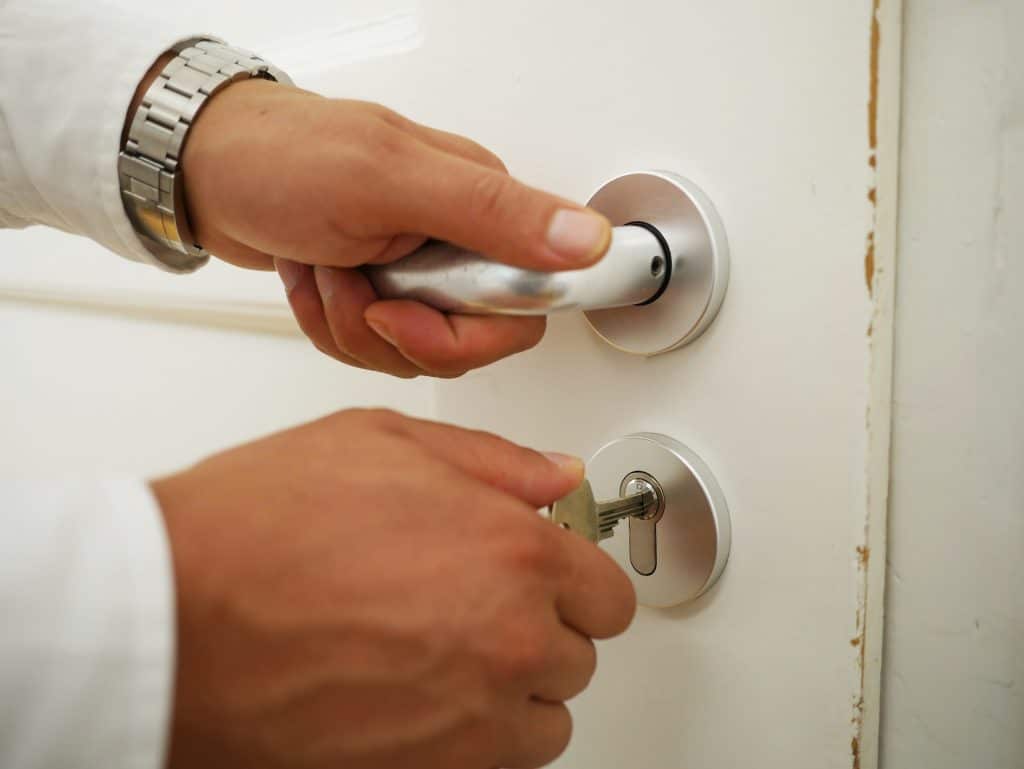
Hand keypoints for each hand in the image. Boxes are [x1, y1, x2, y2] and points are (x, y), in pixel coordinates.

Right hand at [152, 409, 635, 768]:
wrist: (171, 616)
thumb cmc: (260, 525)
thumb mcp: (383, 442)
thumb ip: (491, 461)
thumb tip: (556, 476)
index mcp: (516, 551)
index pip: (608, 594)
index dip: (575, 581)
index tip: (549, 578)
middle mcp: (510, 640)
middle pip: (577, 658)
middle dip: (537, 630)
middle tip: (471, 606)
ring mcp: (472, 720)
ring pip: (542, 723)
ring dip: (509, 694)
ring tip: (439, 655)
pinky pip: (492, 767)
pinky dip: (469, 739)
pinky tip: (415, 697)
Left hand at [179, 79, 612, 377]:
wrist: (204, 169)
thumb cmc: (280, 157)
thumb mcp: (388, 180)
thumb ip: (493, 213)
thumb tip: (585, 239)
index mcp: (481, 207)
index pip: (525, 307)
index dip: (466, 333)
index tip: (407, 312)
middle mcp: (458, 241)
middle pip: (466, 341)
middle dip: (395, 332)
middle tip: (358, 287)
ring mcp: (415, 270)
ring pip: (413, 350)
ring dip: (352, 323)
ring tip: (327, 267)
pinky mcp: (380, 289)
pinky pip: (373, 345)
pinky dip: (330, 323)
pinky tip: (315, 279)